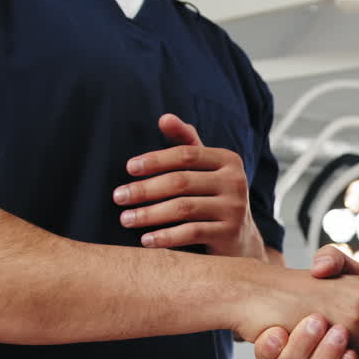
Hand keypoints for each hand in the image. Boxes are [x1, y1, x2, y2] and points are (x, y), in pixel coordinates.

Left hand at [114, 114, 265, 258]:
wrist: (240, 238)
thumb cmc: (213, 196)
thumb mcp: (204, 168)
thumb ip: (186, 142)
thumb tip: (164, 118)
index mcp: (228, 159)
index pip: (186, 154)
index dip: (156, 159)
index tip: (129, 168)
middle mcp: (236, 181)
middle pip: (181, 181)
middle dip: (145, 189)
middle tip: (118, 196)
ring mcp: (234, 209)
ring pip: (183, 208)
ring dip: (149, 214)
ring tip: (125, 219)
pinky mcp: (229, 234)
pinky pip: (191, 233)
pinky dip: (165, 236)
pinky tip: (145, 240)